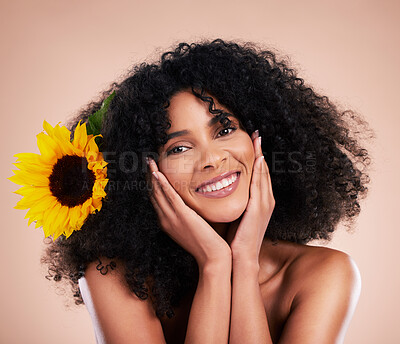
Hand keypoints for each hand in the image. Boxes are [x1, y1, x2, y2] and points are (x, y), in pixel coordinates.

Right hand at [146, 157, 231, 267]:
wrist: (212, 258)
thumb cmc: (206, 244)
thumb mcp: (192, 227)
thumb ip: (188, 215)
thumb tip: (190, 203)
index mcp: (167, 222)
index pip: (156, 199)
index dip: (152, 184)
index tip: (151, 170)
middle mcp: (165, 219)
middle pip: (153, 194)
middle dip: (149, 176)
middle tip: (147, 161)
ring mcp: (172, 218)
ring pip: (158, 193)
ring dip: (153, 176)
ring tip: (149, 161)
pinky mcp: (182, 216)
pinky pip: (169, 196)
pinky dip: (162, 184)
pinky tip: (157, 173)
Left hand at [227, 130, 274, 263]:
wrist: (240, 258)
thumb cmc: (236, 238)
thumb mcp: (236, 214)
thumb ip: (234, 201)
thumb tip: (220, 188)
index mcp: (260, 202)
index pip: (259, 174)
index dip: (257, 157)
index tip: (252, 141)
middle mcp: (266, 200)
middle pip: (264, 170)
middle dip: (260, 151)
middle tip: (256, 134)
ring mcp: (265, 204)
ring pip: (264, 174)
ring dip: (260, 155)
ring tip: (257, 139)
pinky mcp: (259, 208)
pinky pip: (260, 185)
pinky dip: (259, 170)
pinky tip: (257, 158)